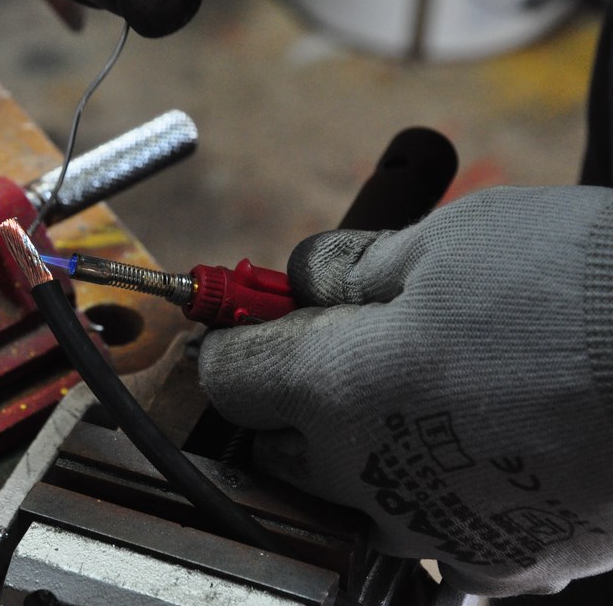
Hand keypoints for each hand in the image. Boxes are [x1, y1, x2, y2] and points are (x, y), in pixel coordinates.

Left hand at [198, 186, 612, 596]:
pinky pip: (436, 537)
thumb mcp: (442, 241)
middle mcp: (366, 475)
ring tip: (429, 399)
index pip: (231, 376)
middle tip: (348, 352)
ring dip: (363, 454)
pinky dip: (440, 497)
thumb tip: (306, 280)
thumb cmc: (572, 284)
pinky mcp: (503, 560)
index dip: (236, 342)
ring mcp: (433, 528)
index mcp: (333, 389)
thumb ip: (348, 268)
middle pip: (283, 445)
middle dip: (294, 401)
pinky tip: (484, 453)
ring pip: (355, 496)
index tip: (253, 326)